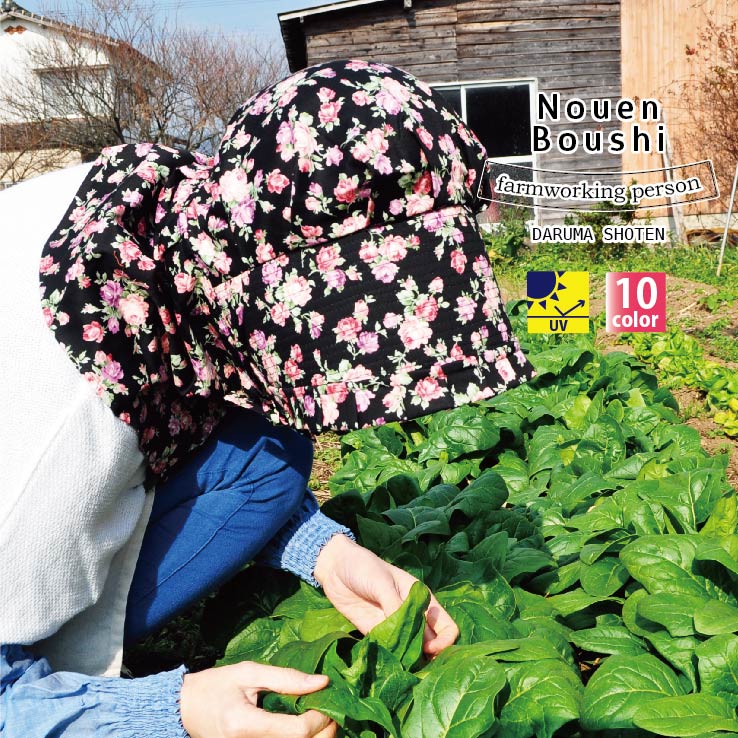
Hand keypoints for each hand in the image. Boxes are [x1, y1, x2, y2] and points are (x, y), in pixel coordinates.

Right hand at [180, 662, 336, 737]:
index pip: (297, 732)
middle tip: (330, 709)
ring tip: (319, 716)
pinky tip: (304, 726)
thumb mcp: (249, 673)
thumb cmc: (215, 686)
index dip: (320, 718)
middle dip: (324, 731)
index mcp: (245, 725)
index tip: (326, 698)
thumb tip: (322, 682)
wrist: (185, 710)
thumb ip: (286, 678)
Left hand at [313, 534, 458, 656]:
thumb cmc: (364, 567)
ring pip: (411, 650)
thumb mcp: (382, 582)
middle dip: (428, 657)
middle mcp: (412, 615)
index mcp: (421, 599)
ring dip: (408, 660)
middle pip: (432, 643)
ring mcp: (394, 626)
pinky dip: (390, 658)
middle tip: (414, 663)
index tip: (428, 648)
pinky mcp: (375, 633)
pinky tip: (385, 662)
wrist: (335, 568)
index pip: (447, 626)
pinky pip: (389, 650)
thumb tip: (406, 633)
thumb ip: (395, 605)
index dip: (444, 641)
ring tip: (400, 666)